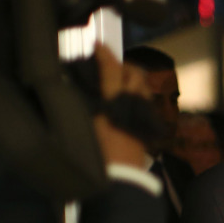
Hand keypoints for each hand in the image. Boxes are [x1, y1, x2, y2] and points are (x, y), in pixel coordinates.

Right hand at [93, 42, 150, 167]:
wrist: (122, 178)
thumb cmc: (99, 155)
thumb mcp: (85, 126)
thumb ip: (84, 103)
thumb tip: (77, 85)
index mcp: (116, 102)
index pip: (113, 71)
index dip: (105, 54)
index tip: (97, 44)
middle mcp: (134, 105)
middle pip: (136, 74)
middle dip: (123, 64)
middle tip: (108, 64)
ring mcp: (144, 115)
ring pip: (143, 87)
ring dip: (132, 79)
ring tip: (116, 80)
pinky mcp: (146, 126)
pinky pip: (144, 101)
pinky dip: (135, 93)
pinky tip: (124, 99)